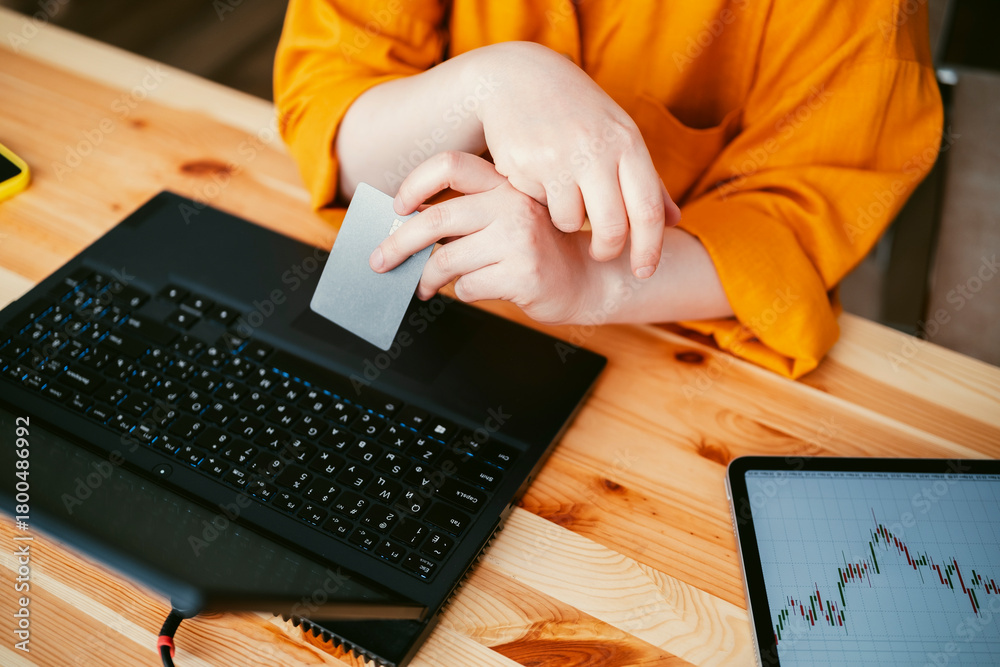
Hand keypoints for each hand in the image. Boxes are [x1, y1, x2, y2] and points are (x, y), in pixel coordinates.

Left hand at [369, 151, 600, 325]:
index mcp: (505, 185)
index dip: (416, 183)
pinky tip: (478, 289)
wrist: (590, 279)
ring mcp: (520, 240)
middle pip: (436, 221)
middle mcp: (513, 205)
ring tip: (424, 286)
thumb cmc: (539, 250)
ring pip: (447, 260)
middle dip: (399, 245)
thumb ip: (469, 217)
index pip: (451, 166)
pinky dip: (464, 292)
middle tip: (380, 261)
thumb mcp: (510, 218)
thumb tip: (407, 229)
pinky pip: (469, 286)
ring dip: (427, 279)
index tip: (398, 206)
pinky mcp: (524, 274)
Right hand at [471, 42, 680, 277]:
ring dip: (569, 223)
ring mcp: (559, 157)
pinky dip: (543, 204)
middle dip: (608, 250)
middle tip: (602, 253)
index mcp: (627, 142)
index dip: (650, 248)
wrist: (517, 79)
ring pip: (572, 222)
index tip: (645, 271)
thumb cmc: (577, 113)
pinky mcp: (525, 165)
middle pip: (612, 227)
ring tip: (563, 198)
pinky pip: (541, 207)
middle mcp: (596, 149)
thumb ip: (646, 180)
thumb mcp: (618, 136)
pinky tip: (539, 179)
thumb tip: (676, 221)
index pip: (649, 208)